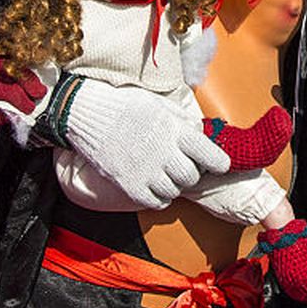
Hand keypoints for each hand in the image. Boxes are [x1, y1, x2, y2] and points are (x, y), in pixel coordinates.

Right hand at [49, 76, 230, 204]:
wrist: (88, 115)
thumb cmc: (125, 106)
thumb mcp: (160, 105)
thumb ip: (183, 121)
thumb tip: (203, 134)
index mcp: (174, 130)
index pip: (211, 156)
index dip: (218, 162)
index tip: (217, 163)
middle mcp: (163, 153)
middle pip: (192, 177)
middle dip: (190, 172)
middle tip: (181, 164)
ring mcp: (146, 171)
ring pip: (175, 191)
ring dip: (173, 184)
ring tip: (163, 172)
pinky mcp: (130, 185)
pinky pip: (157, 202)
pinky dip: (159, 196)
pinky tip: (152, 183)